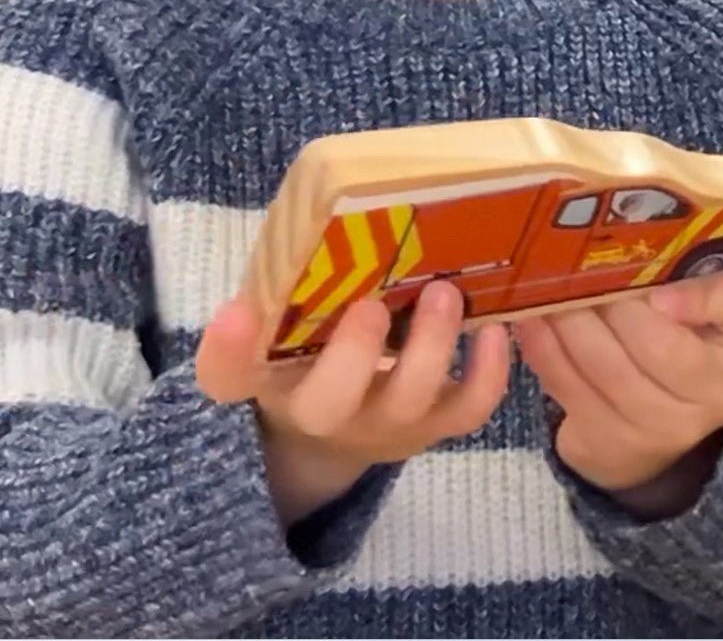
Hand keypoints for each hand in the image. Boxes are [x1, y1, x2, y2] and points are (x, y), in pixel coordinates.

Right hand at [197, 281, 509, 525]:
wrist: (335, 427)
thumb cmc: (302, 358)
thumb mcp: (265, 340)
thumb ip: (256, 313)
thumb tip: (241, 301)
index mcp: (270, 380)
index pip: (229, 375)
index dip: (227, 349)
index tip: (235, 311)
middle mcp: (324, 413)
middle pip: (330, 402)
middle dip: (352, 354)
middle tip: (371, 302)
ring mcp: (386, 423)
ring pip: (409, 403)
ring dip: (430, 349)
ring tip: (444, 294)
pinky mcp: (435, 423)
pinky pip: (468, 410)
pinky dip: (489, 373)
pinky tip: (496, 328)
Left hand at [516, 267, 722, 508]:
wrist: (660, 421)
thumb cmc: (684, 341)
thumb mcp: (713, 310)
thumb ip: (707, 282)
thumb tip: (662, 291)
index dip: (696, 298)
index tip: (654, 282)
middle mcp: (709, 399)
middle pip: (653, 344)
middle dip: (605, 298)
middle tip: (570, 260)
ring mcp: (658, 430)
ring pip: (603, 366)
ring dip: (566, 320)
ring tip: (539, 285)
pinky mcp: (609, 444)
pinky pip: (568, 389)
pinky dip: (542, 348)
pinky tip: (526, 319)